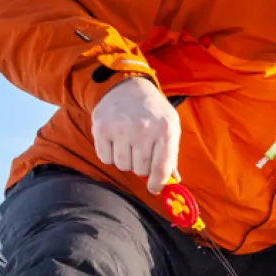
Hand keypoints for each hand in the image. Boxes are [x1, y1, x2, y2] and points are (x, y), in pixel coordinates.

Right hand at [91, 76, 179, 194]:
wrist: (127, 86)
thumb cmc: (153, 111)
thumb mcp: (170, 127)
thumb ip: (171, 156)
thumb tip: (174, 182)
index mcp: (165, 129)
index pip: (162, 168)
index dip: (158, 183)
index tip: (154, 188)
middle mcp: (143, 129)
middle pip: (141, 170)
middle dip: (142, 166)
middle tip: (141, 151)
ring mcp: (121, 128)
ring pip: (123, 166)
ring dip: (126, 160)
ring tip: (129, 143)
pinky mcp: (102, 129)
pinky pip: (105, 158)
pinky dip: (110, 155)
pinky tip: (116, 140)